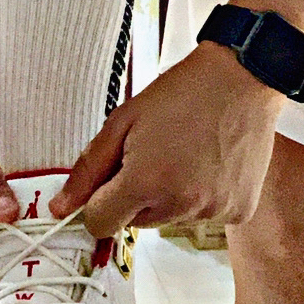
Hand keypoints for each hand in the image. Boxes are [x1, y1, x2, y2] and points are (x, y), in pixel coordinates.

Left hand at [50, 42, 282, 237]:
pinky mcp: (238, 211)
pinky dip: (201, 196)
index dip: (97, 204)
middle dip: (135, 195)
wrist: (242, 78)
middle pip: (135, 223)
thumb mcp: (123, 121)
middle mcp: (180, 205)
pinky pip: (203, 215)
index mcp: (146, 182)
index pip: (100, 225)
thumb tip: (61, 207)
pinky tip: (208, 162)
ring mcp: (212, 211)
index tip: (107, 184)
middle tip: (153, 154)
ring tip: (185, 154)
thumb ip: (89, 169)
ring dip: (169, 196)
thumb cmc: (183, 92)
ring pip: (170, 218)